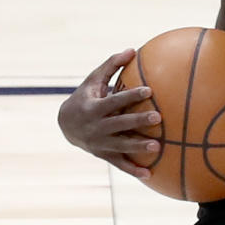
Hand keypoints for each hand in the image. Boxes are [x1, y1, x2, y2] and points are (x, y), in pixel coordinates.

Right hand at [58, 49, 160, 182]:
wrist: (65, 125)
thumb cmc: (85, 96)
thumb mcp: (93, 80)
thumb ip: (111, 65)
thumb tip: (132, 49)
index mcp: (94, 108)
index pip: (114, 101)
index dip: (131, 96)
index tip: (150, 90)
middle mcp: (96, 127)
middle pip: (120, 124)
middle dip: (138, 121)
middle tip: (159, 118)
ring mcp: (99, 143)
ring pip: (121, 146)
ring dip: (138, 147)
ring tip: (158, 147)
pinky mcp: (104, 155)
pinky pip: (120, 164)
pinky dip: (133, 170)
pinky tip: (149, 175)